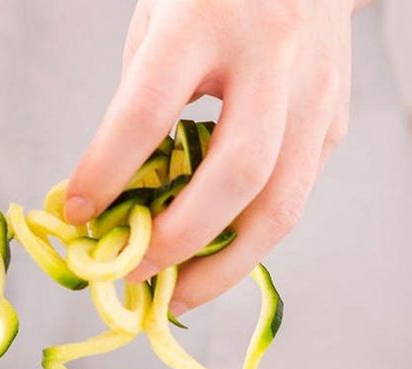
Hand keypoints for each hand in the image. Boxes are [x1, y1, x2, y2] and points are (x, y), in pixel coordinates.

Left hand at [65, 0, 356, 313]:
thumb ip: (136, 108)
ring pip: (280, 205)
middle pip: (236, 174)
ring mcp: (315, 92)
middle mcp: (273, 54)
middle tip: (136, 275)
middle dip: (180, 240)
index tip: (77, 215)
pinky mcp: (334, 122)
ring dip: (224, 268)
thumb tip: (107, 204)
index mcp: (206, 19)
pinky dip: (246, 242)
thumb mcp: (157, 26)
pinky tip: (211, 262)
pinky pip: (291, 199)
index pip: (148, 111)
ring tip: (178, 297)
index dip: (106, 172)